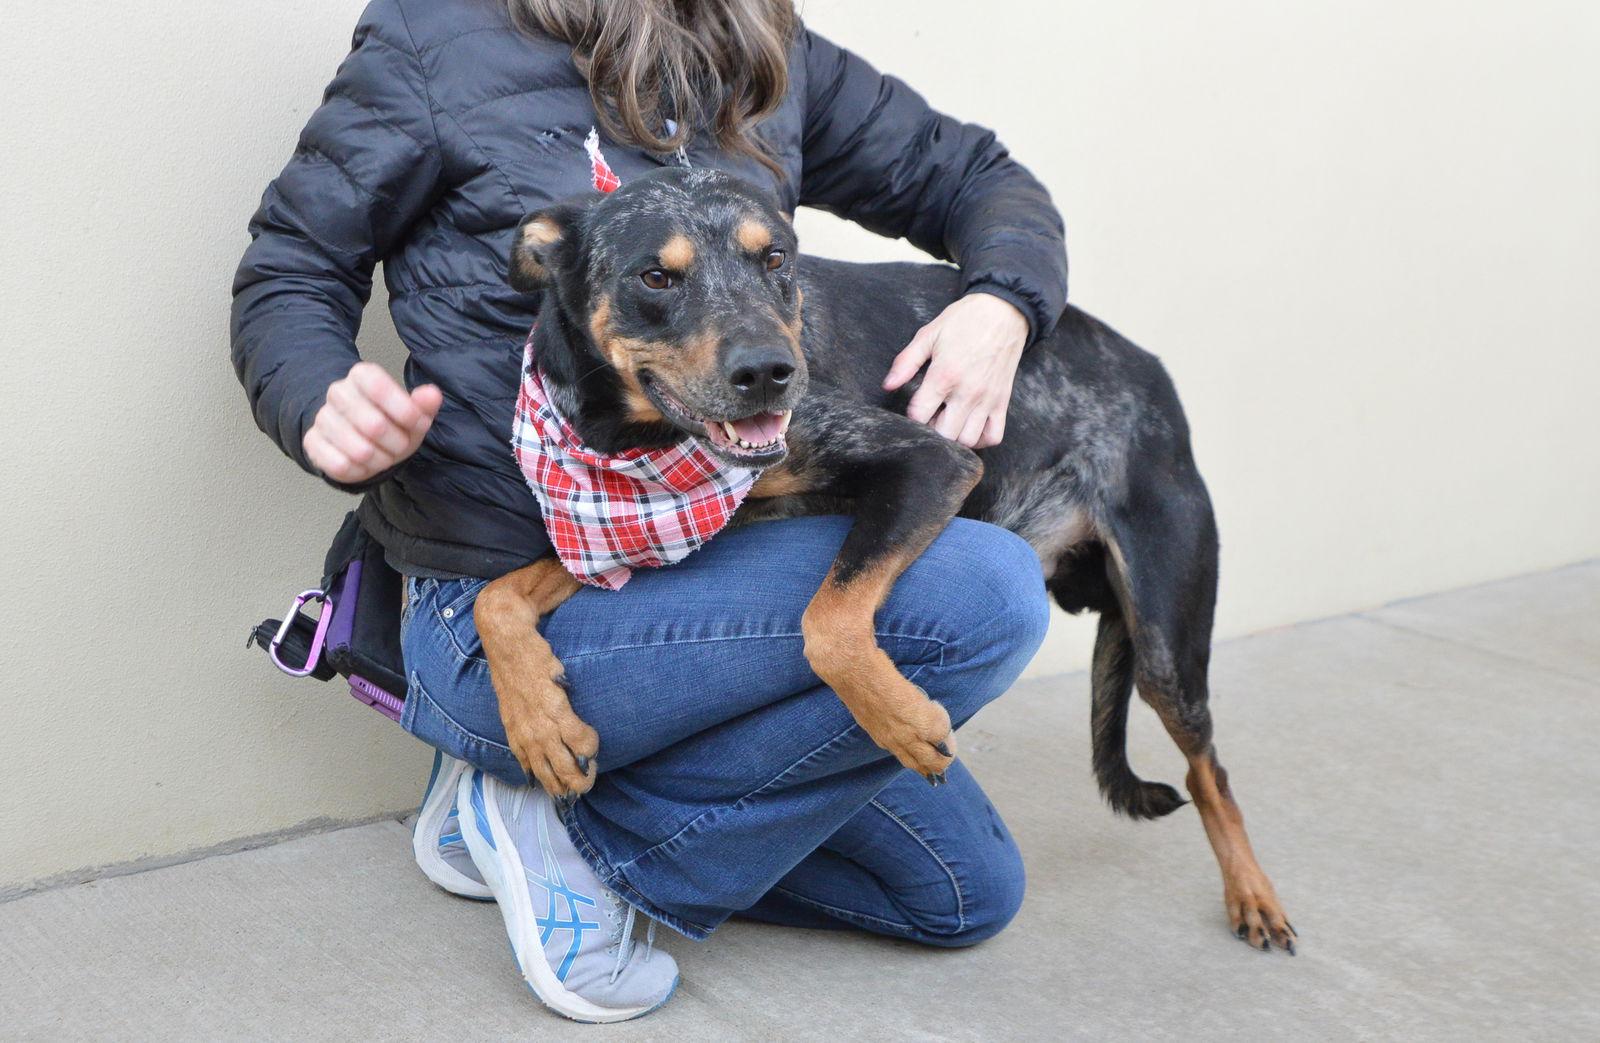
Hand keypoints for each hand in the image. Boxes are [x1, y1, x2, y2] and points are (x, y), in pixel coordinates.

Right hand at [304, 361, 442, 483]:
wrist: (361, 440)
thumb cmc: (391, 424)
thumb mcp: (413, 415)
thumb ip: (424, 404)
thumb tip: (432, 395)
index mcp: (362, 375)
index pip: (380, 387)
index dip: (405, 411)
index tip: (419, 424)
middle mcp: (338, 392)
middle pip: (375, 425)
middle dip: (397, 444)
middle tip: (400, 446)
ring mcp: (322, 417)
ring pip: (360, 450)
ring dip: (381, 461)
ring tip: (383, 455)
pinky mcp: (312, 441)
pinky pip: (341, 465)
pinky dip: (361, 472)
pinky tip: (363, 464)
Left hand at [883, 291, 1028, 448]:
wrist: (1004, 311)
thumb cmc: (964, 321)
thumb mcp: (929, 334)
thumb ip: (906, 362)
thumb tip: (888, 385)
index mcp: (945, 375)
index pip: (920, 415)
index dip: (912, 416)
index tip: (914, 407)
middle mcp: (967, 392)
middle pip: (944, 435)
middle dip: (932, 431)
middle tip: (930, 415)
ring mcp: (987, 399)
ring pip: (967, 440)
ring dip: (954, 436)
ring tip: (949, 419)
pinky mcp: (1003, 402)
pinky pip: (993, 436)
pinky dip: (981, 438)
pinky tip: (969, 425)